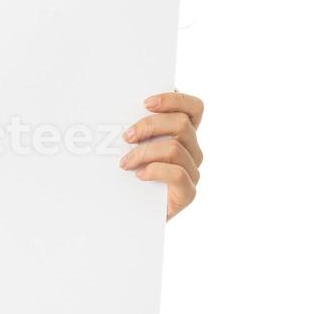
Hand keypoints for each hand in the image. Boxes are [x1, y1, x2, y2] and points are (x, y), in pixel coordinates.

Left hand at [119, 90, 203, 219]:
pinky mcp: (188, 192)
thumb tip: (119, 109)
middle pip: (181, 124)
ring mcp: (193, 171)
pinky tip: (139, 175)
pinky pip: (177, 173)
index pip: (194, 108)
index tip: (146, 103)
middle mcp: (193, 150)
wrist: (133, 214)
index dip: (174, 100)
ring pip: (175, 148)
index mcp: (184, 134)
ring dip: (144, 152)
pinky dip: (154, 170)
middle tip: (126, 136)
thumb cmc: (132, 174)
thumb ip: (138, 128)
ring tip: (125, 162)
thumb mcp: (135, 146)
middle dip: (149, 125)